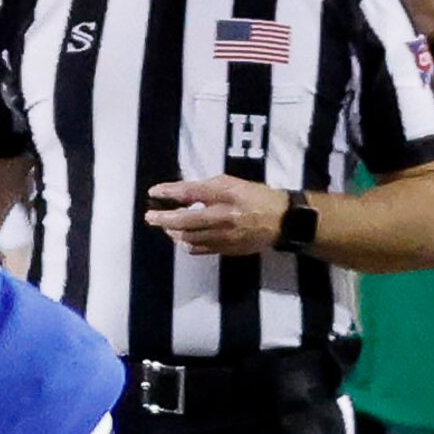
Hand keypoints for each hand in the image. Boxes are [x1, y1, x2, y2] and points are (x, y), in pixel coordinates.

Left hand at [144, 177, 286, 257]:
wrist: (282, 221)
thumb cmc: (257, 197)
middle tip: (150, 216)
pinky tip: (181, 237)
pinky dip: (185, 243)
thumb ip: (208, 189)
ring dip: (172, 232)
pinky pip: (197, 248)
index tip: (154, 191)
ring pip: (187, 237)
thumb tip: (181, 193)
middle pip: (184, 219)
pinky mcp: (225, 249)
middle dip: (163, 219)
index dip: (170, 191)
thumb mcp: (235, 184)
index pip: (191, 191)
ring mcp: (224, 235)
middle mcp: (224, 215)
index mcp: (228, 194)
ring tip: (165, 226)